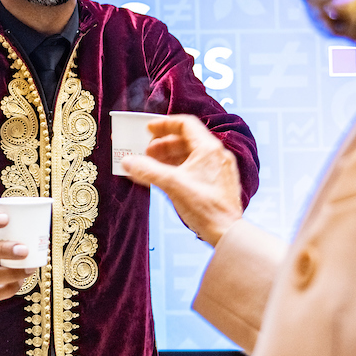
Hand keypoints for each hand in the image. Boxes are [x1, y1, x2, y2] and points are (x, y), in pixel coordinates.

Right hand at [123, 114, 243, 246]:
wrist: (227, 232)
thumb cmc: (205, 208)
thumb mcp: (171, 185)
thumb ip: (148, 170)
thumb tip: (129, 162)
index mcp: (208, 149)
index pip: (185, 124)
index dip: (164, 124)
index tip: (148, 130)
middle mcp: (216, 155)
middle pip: (186, 140)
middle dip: (163, 144)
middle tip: (146, 153)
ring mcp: (219, 169)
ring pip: (190, 155)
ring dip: (169, 157)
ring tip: (152, 166)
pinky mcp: (218, 184)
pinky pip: (195, 168)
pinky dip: (178, 169)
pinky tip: (165, 179)